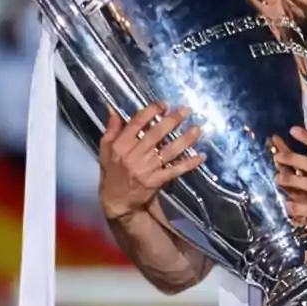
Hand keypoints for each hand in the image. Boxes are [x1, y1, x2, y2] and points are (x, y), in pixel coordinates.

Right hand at [98, 103, 204, 220]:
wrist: (117, 200)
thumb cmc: (113, 171)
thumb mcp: (106, 149)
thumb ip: (111, 129)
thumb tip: (113, 109)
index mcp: (120, 145)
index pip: (136, 124)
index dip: (151, 112)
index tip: (164, 104)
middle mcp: (133, 156)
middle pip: (155, 135)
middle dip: (172, 121)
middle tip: (186, 111)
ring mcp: (146, 169)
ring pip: (168, 151)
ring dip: (185, 140)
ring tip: (197, 129)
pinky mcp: (156, 181)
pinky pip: (175, 170)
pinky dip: (189, 163)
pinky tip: (201, 156)